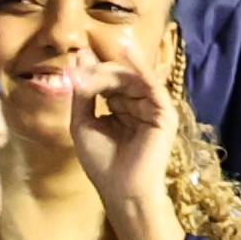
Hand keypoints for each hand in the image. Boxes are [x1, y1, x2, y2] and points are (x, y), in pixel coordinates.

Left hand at [58, 37, 184, 239]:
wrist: (122, 191)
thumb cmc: (102, 163)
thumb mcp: (83, 123)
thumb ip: (83, 93)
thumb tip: (80, 57)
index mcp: (120, 107)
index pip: (107, 80)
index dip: (92, 69)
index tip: (76, 58)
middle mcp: (137, 104)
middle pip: (118, 76)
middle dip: (99, 73)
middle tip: (81, 74)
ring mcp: (152, 107)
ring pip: (131, 78)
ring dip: (110, 75)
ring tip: (92, 81)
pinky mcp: (164, 112)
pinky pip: (151, 83)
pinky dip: (139, 65)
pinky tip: (126, 48)